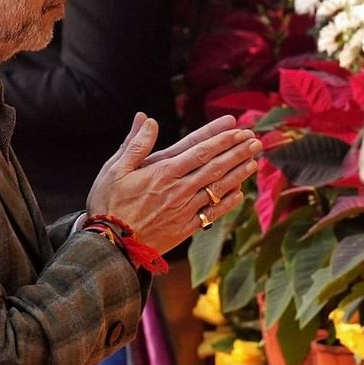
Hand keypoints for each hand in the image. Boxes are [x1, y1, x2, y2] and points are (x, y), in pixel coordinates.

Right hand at [86, 113, 261, 257]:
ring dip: (238, 173)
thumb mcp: (114, 170)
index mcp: (162, 172)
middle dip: (237, 151)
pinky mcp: (185, 228)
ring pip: (218, 188)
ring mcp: (185, 210)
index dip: (221, 138)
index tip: (238, 128)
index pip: (199, 150)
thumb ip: (135, 144)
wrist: (110, 245)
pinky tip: (239, 193)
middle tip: (255, 140)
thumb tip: (146, 119)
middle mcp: (178, 189)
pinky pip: (212, 214)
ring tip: (254, 160)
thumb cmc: (108, 205)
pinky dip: (227, 203)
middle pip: (215, 167)